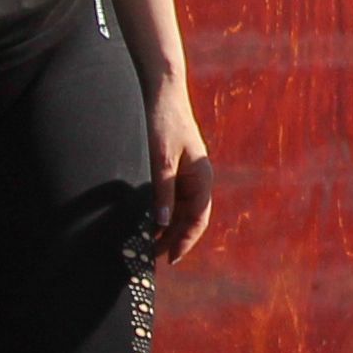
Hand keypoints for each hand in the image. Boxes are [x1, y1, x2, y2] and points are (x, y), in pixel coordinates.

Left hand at [146, 74, 215, 261]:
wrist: (163, 92)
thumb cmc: (164, 123)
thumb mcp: (161, 160)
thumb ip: (163, 192)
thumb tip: (163, 223)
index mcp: (202, 177)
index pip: (198, 219)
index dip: (185, 241)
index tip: (170, 259)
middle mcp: (199, 178)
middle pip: (192, 217)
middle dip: (176, 239)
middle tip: (154, 257)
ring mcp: (189, 173)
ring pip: (183, 209)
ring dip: (170, 227)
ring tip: (150, 244)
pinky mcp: (178, 168)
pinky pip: (175, 198)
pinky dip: (165, 212)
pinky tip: (151, 220)